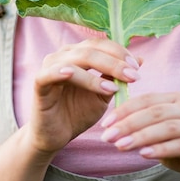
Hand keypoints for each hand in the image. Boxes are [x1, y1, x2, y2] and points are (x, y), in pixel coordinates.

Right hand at [27, 38, 140, 155]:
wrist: (56, 136)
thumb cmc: (78, 112)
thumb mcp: (103, 94)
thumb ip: (116, 77)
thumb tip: (140, 59)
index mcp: (78, 53)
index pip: (101, 44)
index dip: (120, 52)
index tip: (137, 68)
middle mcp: (63, 55)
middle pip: (91, 49)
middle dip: (114, 62)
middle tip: (133, 76)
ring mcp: (49, 66)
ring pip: (76, 60)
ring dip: (97, 72)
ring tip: (115, 88)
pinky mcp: (39, 82)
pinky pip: (50, 73)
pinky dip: (62, 72)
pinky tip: (73, 75)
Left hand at [100, 92, 179, 180]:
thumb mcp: (163, 132)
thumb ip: (145, 125)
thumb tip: (113, 124)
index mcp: (178, 99)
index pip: (147, 99)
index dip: (124, 109)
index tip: (105, 123)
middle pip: (155, 112)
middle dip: (128, 123)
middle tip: (107, 136)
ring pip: (166, 127)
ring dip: (141, 136)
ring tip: (121, 146)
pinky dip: (160, 148)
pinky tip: (143, 154)